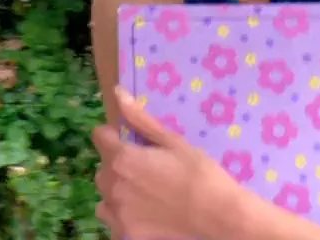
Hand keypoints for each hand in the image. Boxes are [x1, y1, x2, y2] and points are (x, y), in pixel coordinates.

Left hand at [92, 87, 246, 239]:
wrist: (219, 216)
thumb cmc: (199, 174)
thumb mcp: (172, 141)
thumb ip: (140, 120)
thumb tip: (118, 93)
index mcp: (122, 157)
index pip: (100, 136)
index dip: (114, 135)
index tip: (132, 141)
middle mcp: (112, 184)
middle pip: (103, 166)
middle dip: (118, 163)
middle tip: (146, 168)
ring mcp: (117, 211)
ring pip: (105, 193)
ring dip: (117, 188)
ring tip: (144, 191)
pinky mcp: (125, 231)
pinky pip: (110, 217)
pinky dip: (120, 213)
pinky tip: (142, 211)